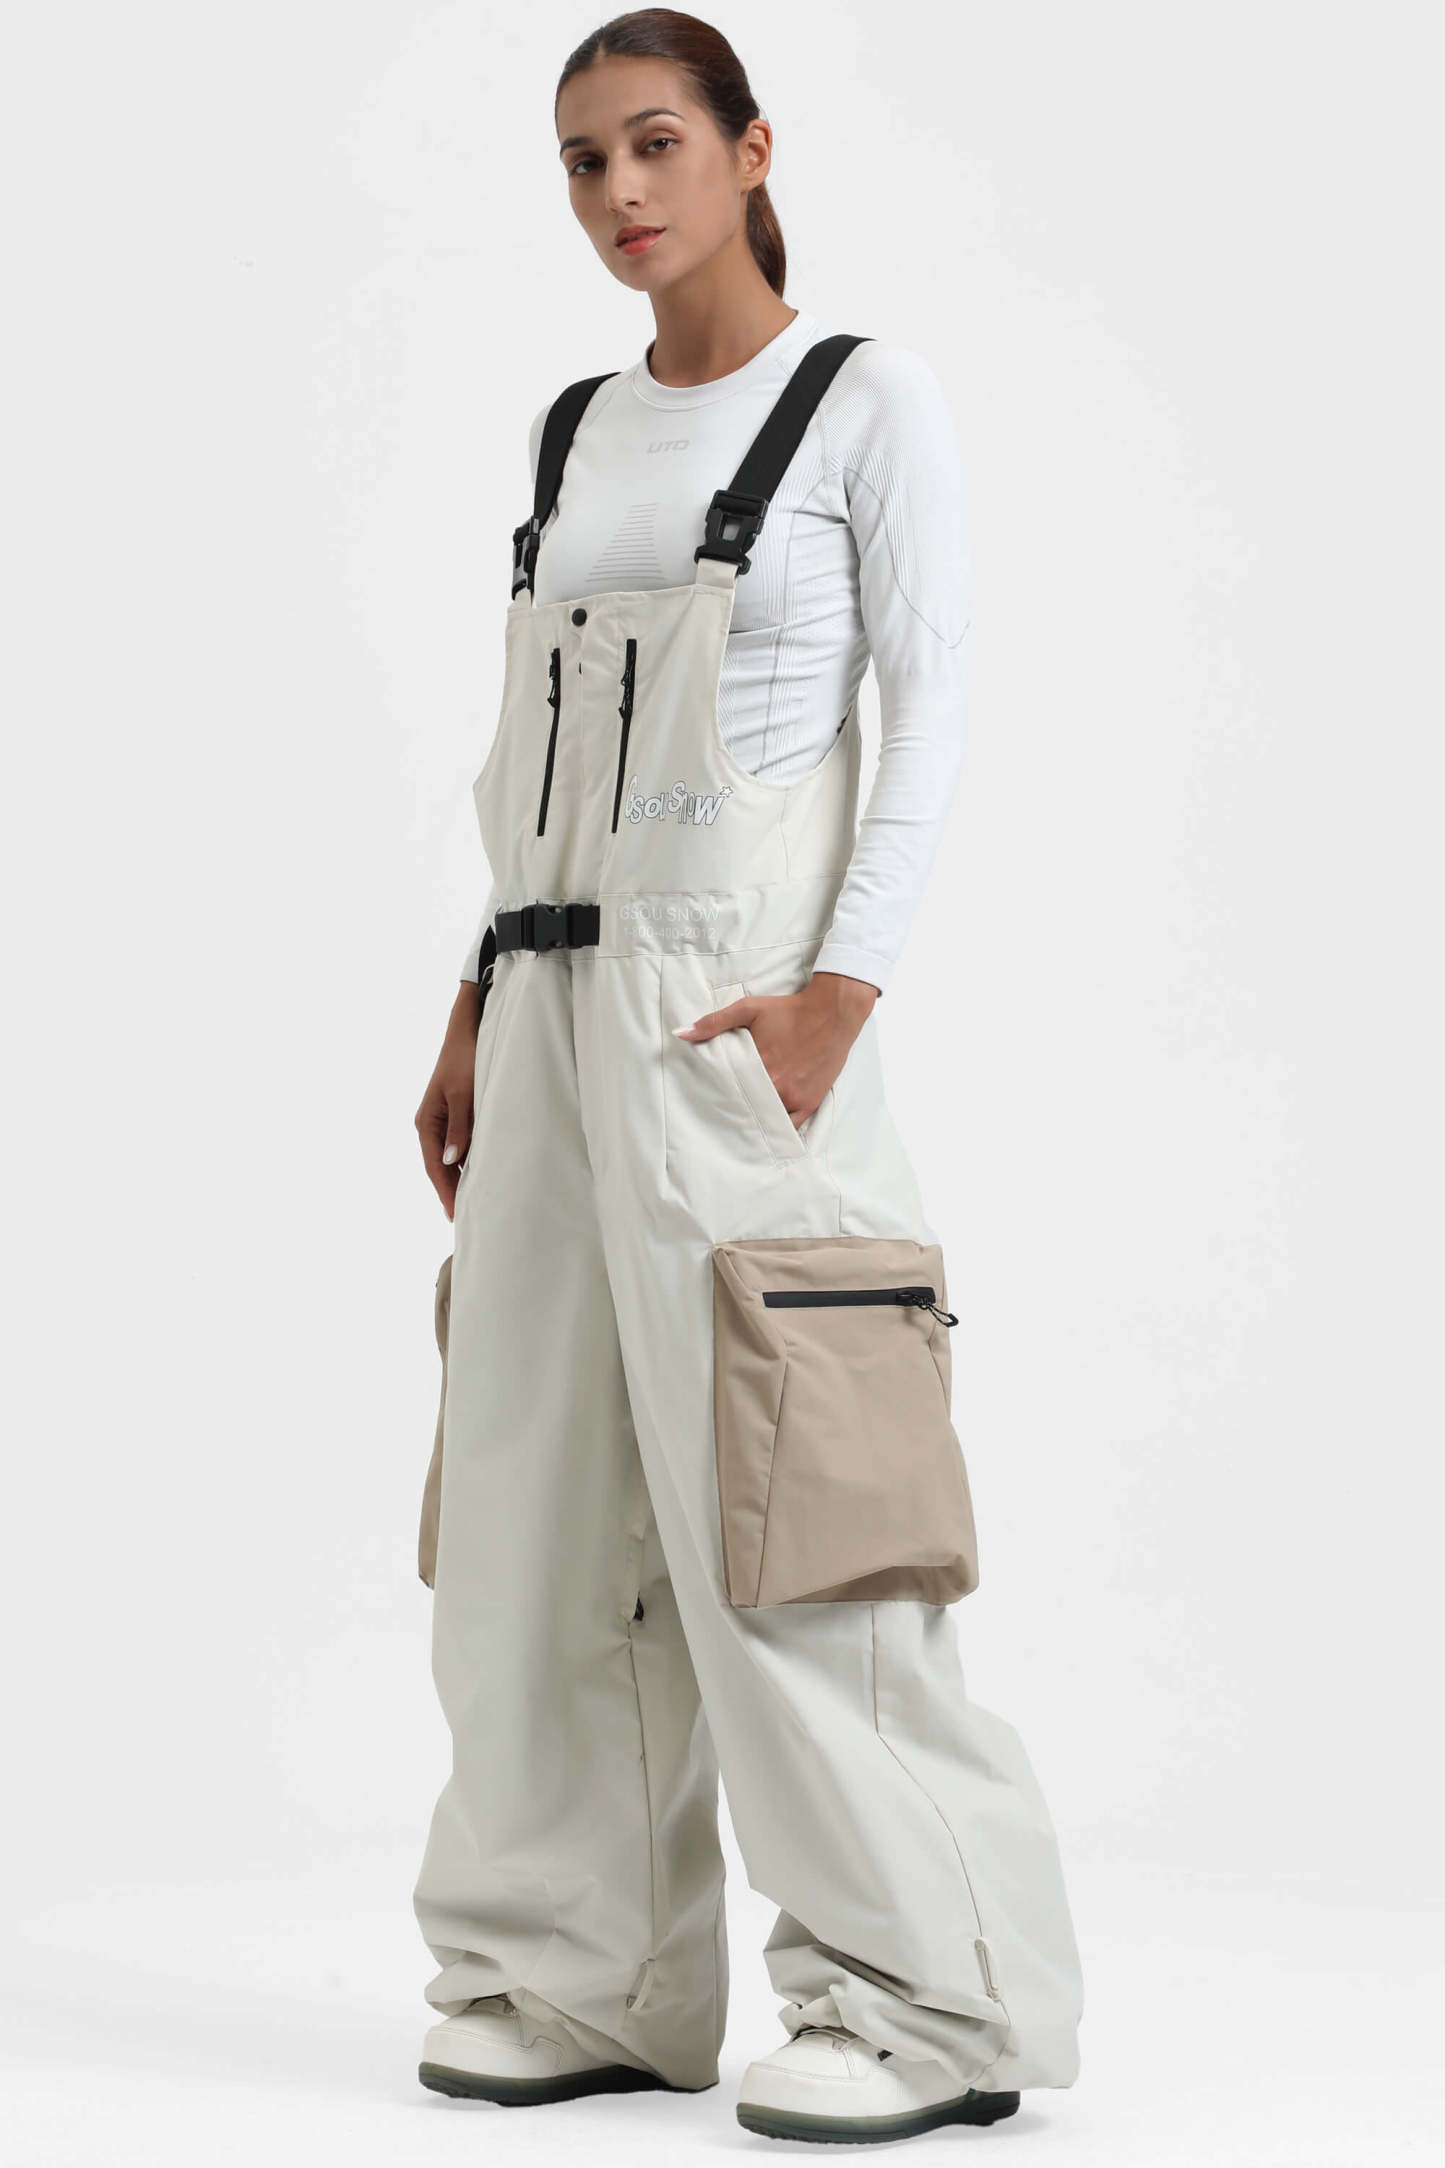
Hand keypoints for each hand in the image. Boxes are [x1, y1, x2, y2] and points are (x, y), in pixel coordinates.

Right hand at [416, 980, 481, 1218]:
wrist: (468, 1029)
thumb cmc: (465, 1058)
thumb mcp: (464, 1093)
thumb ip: (460, 1127)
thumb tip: (453, 1161)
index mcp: (427, 1122)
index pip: (436, 1166)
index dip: (446, 1191)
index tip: (456, 1214)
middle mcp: (432, 1124)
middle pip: (442, 1167)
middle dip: (453, 1191)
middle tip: (468, 1218)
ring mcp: (445, 1121)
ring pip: (452, 1158)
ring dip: (462, 1178)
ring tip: (475, 1204)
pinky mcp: (459, 1115)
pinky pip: (462, 1145)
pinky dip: (470, 1161)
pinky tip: (481, 1175)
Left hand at [674, 971, 879, 1126]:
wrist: (832, 1013)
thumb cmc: (790, 1010)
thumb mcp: (749, 1009)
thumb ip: (713, 1022)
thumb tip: (681, 1033)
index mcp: (757, 1065)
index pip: (727, 1090)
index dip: (715, 1095)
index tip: (705, 1100)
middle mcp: (775, 1086)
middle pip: (745, 1107)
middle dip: (732, 1111)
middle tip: (717, 1118)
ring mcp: (793, 1097)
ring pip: (765, 1119)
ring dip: (753, 1121)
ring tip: (738, 1126)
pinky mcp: (809, 1102)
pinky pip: (790, 1126)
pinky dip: (777, 1129)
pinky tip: (765, 1132)